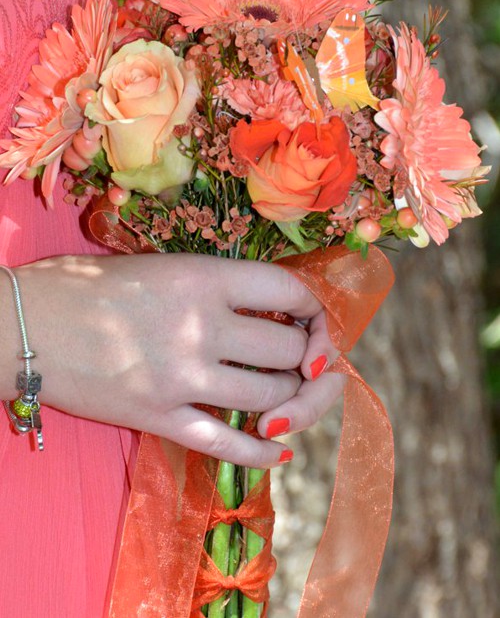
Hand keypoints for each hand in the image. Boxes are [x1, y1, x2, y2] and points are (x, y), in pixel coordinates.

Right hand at [3, 254, 342, 466]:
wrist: (26, 325)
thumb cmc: (90, 286)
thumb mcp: (163, 267)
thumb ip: (217, 288)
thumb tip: (272, 315)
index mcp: (204, 278)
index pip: (291, 293)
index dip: (316, 311)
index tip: (312, 323)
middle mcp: (201, 327)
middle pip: (291, 354)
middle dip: (308, 361)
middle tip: (303, 366)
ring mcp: (182, 378)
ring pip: (271, 400)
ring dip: (291, 403)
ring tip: (288, 401)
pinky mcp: (158, 417)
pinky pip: (227, 443)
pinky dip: (262, 452)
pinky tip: (278, 450)